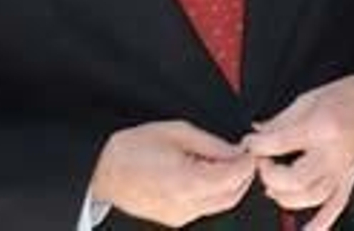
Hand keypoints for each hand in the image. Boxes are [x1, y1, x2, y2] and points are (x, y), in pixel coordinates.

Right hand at [88, 120, 255, 225]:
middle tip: (243, 153)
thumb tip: (237, 151)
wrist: (101, 171)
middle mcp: (184, 207)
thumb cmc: (132, 149)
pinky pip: (206, 206)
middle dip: (244, 174)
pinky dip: (216, 190)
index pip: (234, 179)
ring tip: (225, 159)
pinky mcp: (175, 219)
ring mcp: (179, 217)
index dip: (248, 162)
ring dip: (231, 183)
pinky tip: (209, 172)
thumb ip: (212, 145)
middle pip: (233, 195)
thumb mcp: (178, 133)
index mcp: (185, 184)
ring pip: (221, 203)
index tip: (252, 149)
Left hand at [244, 75, 353, 230]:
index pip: (279, 144)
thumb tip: (257, 135)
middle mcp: (333, 154)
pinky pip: (334, 209)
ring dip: (284, 196)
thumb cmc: (347, 97)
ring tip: (275, 184)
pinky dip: (319, 224)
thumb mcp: (308, 98)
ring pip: (310, 198)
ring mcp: (342, 171)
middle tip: (263, 163)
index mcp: (321, 128)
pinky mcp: (348, 181)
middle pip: (294, 180)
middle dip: (270, 174)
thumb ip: (280, 121)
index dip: (256, 146)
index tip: (250, 144)